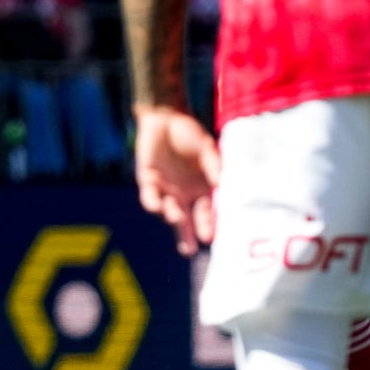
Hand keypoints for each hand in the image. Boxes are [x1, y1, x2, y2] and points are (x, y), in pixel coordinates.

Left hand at [134, 106, 220, 255]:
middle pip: (186, 220)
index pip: (207, 212)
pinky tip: (157, 206)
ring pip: (169, 210)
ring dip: (173, 216)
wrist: (164, 119)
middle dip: (186, 235)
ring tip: (177, 219)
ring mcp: (166, 189)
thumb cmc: (190, 134)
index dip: (208, 224)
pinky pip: (149, 197)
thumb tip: (221, 183)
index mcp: (202, 190)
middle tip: (188, 250)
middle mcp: (184, 195)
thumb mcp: (206, 148)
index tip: (210, 238)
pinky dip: (152, 202)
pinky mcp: (148, 181)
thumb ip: (213, 165)